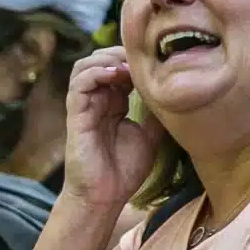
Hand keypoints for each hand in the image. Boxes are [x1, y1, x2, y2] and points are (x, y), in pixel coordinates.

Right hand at [61, 45, 160, 211]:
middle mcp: (97, 101)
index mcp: (113, 103)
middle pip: (100, 59)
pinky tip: (116, 75)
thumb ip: (155, 112)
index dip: (133, 58)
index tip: (155, 60)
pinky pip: (79, 83)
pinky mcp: (75, 114)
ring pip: (85, 65)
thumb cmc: (124, 170)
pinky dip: (95, 72)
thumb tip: (173, 91)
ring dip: (106, 58)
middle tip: (142, 58)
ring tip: (127, 64)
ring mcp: (84, 106)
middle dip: (120, 53)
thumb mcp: (150, 135)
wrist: (104, 196)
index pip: (118, 67)